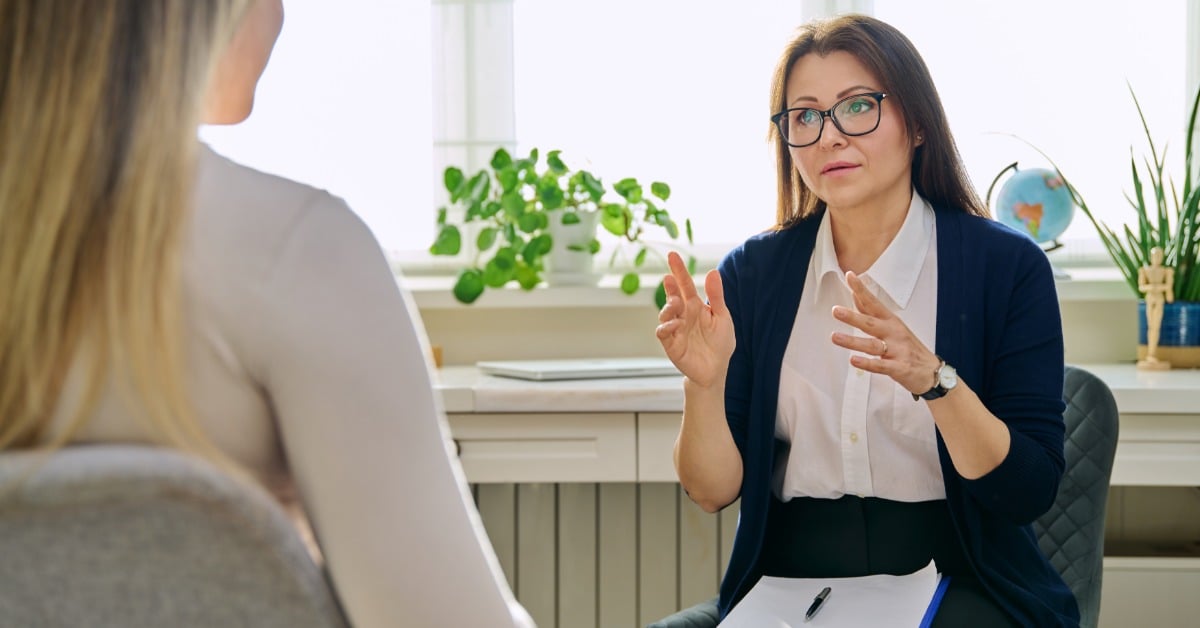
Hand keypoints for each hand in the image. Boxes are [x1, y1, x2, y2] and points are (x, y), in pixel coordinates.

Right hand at [655, 251, 734, 388]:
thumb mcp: (722, 316)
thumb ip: (716, 296)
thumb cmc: (720, 342)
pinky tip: (677, 324)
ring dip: (668, 306)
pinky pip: (663, 332)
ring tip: (676, 303)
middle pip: (673, 296)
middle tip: (669, 278)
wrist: (716, 369)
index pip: (685, 285)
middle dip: (670, 287)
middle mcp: (683, 315)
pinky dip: (667, 327)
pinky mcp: (671, 344)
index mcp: (696, 306)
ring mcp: (675, 329)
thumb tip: (713, 271)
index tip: (672, 255)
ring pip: (665, 313)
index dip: (679, 270)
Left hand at [830, 271, 939, 395]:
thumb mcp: (892, 327)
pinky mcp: (899, 368)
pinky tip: (854, 360)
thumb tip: (855, 296)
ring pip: (872, 345)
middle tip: (836, 311)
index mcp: (891, 322)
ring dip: (853, 341)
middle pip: (871, 323)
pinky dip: (867, 363)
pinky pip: (881, 365)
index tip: (850, 277)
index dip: (862, 290)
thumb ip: (872, 313)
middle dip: (853, 316)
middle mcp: (894, 333)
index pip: (874, 303)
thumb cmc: (908, 348)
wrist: (931, 371)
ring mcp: (897, 350)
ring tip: (835, 337)